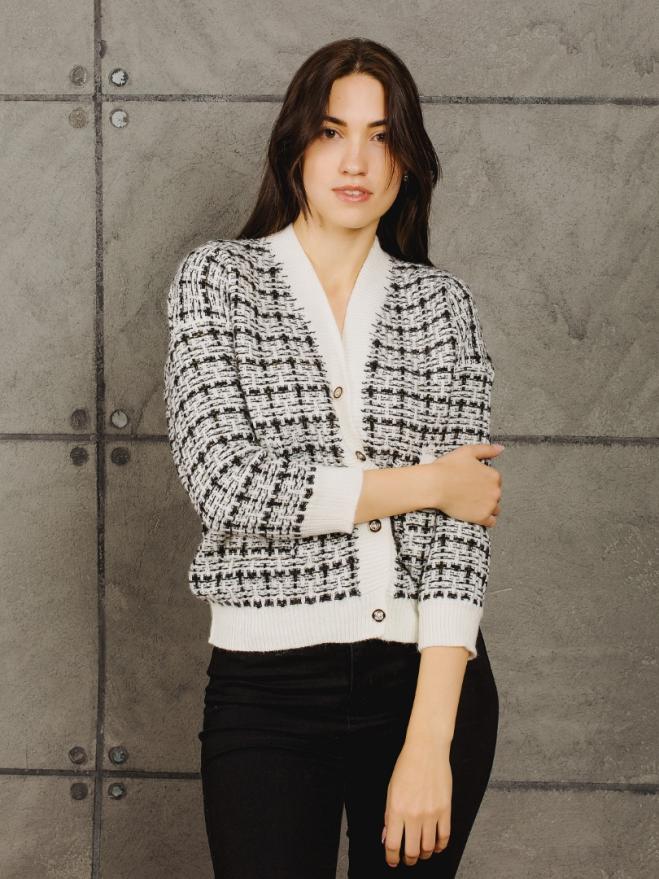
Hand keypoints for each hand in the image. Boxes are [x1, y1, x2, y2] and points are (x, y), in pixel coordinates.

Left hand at [381, 740, 451, 867]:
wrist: (426, 750)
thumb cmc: (407, 766)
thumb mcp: (391, 790)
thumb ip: (389, 816)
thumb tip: (387, 837)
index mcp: (397, 809)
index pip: (393, 845)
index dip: (391, 858)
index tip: (392, 860)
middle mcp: (414, 814)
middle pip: (412, 851)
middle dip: (408, 860)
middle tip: (407, 859)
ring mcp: (431, 813)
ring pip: (429, 848)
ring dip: (424, 854)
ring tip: (421, 853)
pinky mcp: (445, 810)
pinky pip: (445, 837)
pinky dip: (440, 846)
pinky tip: (436, 846)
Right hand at [430, 443, 502, 525]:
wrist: (434, 485)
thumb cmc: (447, 468)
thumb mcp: (467, 452)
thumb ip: (487, 450)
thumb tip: (501, 448)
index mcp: (494, 475)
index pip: (495, 481)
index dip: (484, 481)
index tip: (473, 482)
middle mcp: (495, 491)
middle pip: (495, 495)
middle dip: (485, 494)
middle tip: (469, 492)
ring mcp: (489, 505)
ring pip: (494, 508)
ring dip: (487, 507)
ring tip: (472, 504)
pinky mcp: (482, 517)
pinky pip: (491, 521)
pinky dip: (485, 519)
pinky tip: (475, 513)